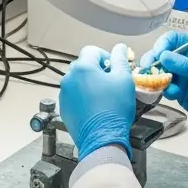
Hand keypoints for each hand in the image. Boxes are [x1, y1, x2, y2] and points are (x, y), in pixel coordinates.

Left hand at [59, 43, 134, 160]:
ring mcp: (64, 94)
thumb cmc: (114, 108)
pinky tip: (95, 107)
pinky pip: (73, 95)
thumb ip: (120, 59)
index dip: (105, 55)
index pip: (92, 50)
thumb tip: (120, 48)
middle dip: (97, 69)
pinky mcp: (64, 108)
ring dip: (89, 83)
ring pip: (78, 81)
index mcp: (82, 67)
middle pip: (83, 65)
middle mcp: (69, 78)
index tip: (114, 67)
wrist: (102, 139)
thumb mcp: (124, 79)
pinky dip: (83, 97)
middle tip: (111, 81)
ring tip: (104, 96)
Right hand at [140, 32, 187, 146]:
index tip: (157, 55)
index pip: (172, 39)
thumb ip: (185, 65)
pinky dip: (164, 90)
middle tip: (148, 70)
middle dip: (154, 62)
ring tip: (164, 86)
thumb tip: (162, 56)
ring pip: (160, 72)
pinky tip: (174, 95)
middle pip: (162, 55)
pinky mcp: (178, 91)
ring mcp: (181, 76)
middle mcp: (185, 60)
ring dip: (158, 78)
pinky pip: (164, 87)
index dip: (162, 44)